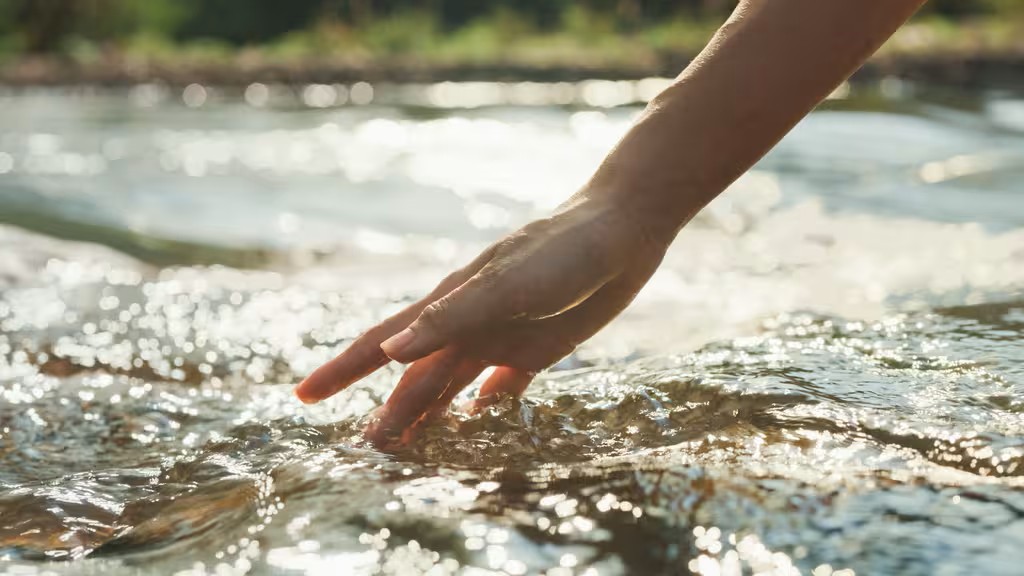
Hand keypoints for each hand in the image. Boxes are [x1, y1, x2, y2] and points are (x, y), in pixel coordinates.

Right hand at [294, 193, 671, 444]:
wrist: (620, 231)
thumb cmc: (561, 252)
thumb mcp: (507, 285)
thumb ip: (450, 318)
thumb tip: (388, 355)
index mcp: (449, 307)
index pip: (381, 344)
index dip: (342, 371)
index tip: (303, 397)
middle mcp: (466, 325)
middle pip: (415, 378)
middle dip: (389, 414)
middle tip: (366, 454)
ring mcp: (499, 337)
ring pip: (451, 387)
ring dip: (429, 418)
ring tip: (408, 452)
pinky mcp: (535, 349)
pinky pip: (500, 389)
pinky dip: (484, 409)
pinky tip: (475, 426)